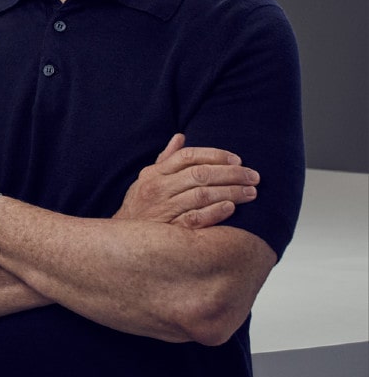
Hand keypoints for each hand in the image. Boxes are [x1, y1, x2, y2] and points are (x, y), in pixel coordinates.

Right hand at [113, 133, 259, 228]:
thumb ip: (165, 159)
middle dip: (231, 174)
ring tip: (251, 193)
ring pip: (202, 195)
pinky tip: (231, 208)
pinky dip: (214, 212)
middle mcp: (158, 188)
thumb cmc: (140, 206)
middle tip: (254, 177)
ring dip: (230, 192)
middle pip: (200, 174)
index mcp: (154, 173)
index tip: (237, 160)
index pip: (188, 156)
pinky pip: (196, 218)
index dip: (215, 155)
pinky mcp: (170, 230)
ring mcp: (164, 209)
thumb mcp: (146, 179)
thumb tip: (180, 137)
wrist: (122, 240)